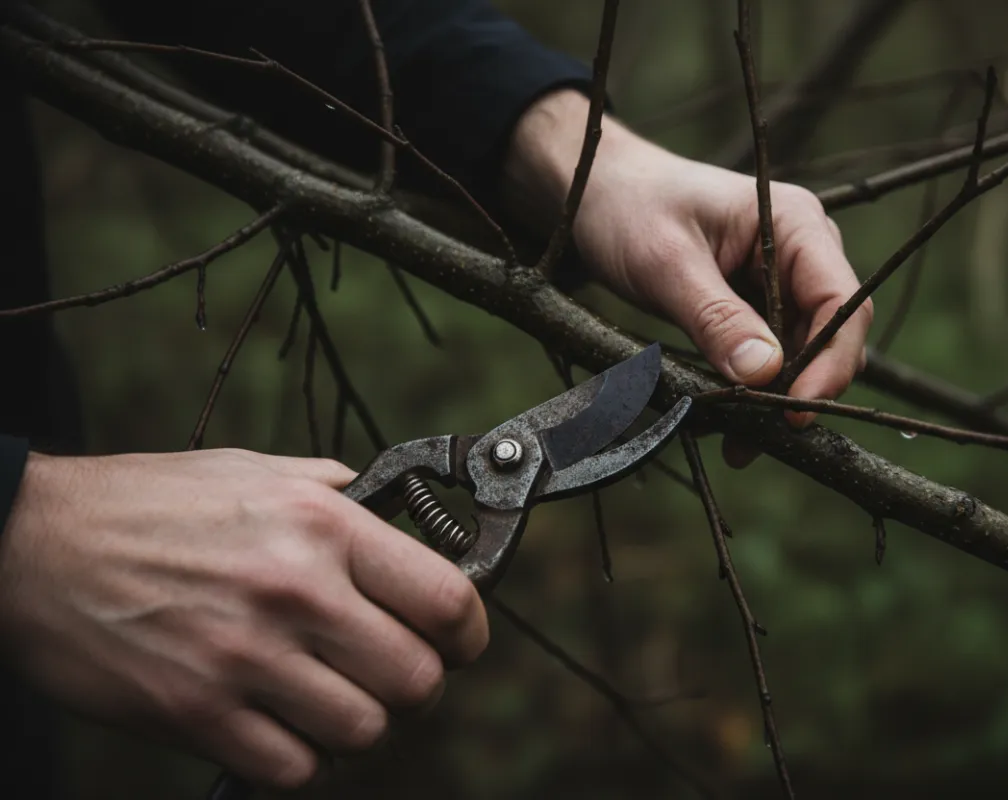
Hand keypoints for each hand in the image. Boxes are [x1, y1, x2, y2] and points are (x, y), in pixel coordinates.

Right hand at [0, 449, 487, 788]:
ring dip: (357, 722)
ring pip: (364, 731)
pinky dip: (298, 757)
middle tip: (390, 672)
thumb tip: (400, 517)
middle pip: (418, 679)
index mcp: (321, 525)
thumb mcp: (257, 471)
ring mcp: (245, 659)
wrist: (34, 546)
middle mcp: (295, 591)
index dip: (469, 632)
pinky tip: (278, 722)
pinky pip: (293, 769)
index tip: (459, 640)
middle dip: (417, 685)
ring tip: (329, 695)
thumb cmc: (150, 503)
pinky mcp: (197, 714)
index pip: (447, 600)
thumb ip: (337, 494)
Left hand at [505, 91, 871, 460]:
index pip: (843, 302)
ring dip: (775, 399)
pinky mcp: (761, 306)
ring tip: (734, 442)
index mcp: (795, 222)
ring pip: (805, 355)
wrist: (601, 194)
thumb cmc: (630, 209)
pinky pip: (773, 357)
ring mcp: (785, 280)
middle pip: (833, 334)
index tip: (797, 412)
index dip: (831, 363)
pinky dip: (754, 391)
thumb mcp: (666, 264)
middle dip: (801, 390)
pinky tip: (725, 424)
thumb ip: (716, 317)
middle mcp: (804, 251)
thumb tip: (765, 373)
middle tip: (756, 437)